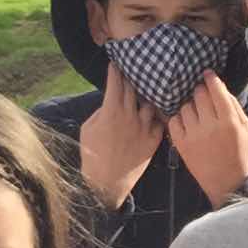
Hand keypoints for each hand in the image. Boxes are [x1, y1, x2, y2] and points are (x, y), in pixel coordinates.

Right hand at [79, 64, 164, 209]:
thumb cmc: (91, 154)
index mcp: (111, 112)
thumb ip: (100, 111)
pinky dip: (156, 117)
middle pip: (133, 89)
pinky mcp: (153, 141)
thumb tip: (109, 101)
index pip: (115, 83)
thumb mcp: (88, 128)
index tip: (115, 64)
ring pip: (150, 103)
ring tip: (146, 92)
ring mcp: (144, 128)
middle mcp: (130, 116)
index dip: (115, 71)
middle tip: (131, 72)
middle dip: (131, 78)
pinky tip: (154, 113)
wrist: (105, 183)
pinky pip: (159, 122)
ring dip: (146, 96)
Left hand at [169, 70, 247, 207]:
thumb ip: (232, 104)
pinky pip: (174, 120)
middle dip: (200, 91)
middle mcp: (210, 126)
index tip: (207, 74)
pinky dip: (179, 118)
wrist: (225, 180)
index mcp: (228, 121)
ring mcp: (194, 135)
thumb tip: (218, 85)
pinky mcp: (181, 143)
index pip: (216, 90)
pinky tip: (187, 123)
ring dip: (190, 106)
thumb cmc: (237, 150)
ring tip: (197, 114)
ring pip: (185, 106)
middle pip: (198, 94)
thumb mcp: (244, 126)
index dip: (210, 78)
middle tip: (202, 95)